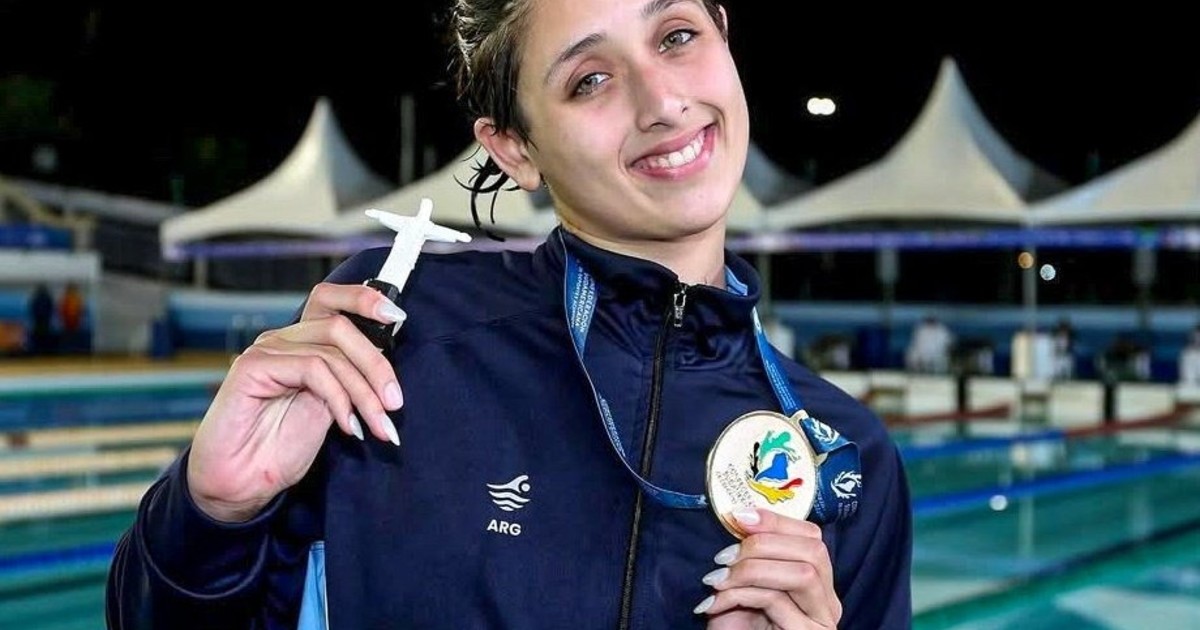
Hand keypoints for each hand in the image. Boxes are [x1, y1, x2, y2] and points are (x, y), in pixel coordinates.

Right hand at [186, 282, 406, 521]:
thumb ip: (350, 380)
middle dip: (377, 365)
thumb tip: (389, 369)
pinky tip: (348, 427)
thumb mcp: (331, 408)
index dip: (364, 299)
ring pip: (332, 353)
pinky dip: (339, 399)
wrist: (241, 484)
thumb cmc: (281, 448)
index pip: (330, 300)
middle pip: (340, 327)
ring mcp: (266, 350)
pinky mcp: (253, 367)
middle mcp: (283, 340)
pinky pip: (312, 369)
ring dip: (364, 393)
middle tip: (395, 404)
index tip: (398, 316)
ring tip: (378, 427)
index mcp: (301, 342)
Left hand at [695, 508, 840, 629]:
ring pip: (804, 573)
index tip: (738, 516)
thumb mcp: (745, 586)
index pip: (812, 537)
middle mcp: (828, 602)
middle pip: (815, 550)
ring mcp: (821, 622)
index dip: (776, 520)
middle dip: (764, 543)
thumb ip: (752, 557)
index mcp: (818, 584)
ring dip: (753, 569)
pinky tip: (716, 603)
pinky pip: (777, 601)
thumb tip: (740, 515)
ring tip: (718, 580)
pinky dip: (741, 594)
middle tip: (725, 556)